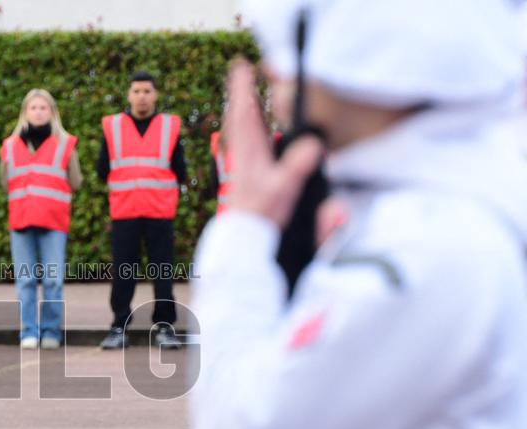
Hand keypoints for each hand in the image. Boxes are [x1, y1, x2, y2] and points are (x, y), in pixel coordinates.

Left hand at [222, 59, 323, 228]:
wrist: (246, 235)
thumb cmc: (262, 212)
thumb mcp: (283, 188)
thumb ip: (297, 167)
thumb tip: (314, 145)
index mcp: (250, 150)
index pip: (245, 113)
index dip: (243, 89)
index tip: (242, 68)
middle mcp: (244, 152)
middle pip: (239, 115)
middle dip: (241, 92)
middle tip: (240, 69)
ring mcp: (244, 161)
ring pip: (240, 127)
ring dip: (242, 107)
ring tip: (243, 89)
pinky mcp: (247, 171)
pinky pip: (245, 141)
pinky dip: (246, 126)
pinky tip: (250, 125)